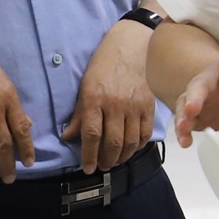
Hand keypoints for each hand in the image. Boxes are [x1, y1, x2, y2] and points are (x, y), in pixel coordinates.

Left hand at [61, 19, 155, 173]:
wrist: (128, 50)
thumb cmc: (102, 69)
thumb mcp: (84, 90)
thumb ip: (78, 116)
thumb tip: (68, 137)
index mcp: (95, 100)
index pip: (91, 134)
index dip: (89, 155)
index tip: (88, 168)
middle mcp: (116, 105)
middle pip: (113, 142)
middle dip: (107, 160)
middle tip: (103, 167)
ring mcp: (135, 106)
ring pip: (130, 141)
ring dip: (122, 157)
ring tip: (116, 161)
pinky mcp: (149, 106)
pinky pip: (145, 133)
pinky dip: (138, 146)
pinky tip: (131, 149)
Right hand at [172, 52, 218, 145]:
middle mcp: (212, 79)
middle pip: (199, 84)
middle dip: (196, 96)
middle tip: (195, 108)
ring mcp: (201, 96)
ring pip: (186, 101)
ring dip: (183, 115)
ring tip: (185, 128)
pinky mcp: (197, 113)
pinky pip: (185, 120)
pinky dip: (182, 131)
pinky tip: (185, 142)